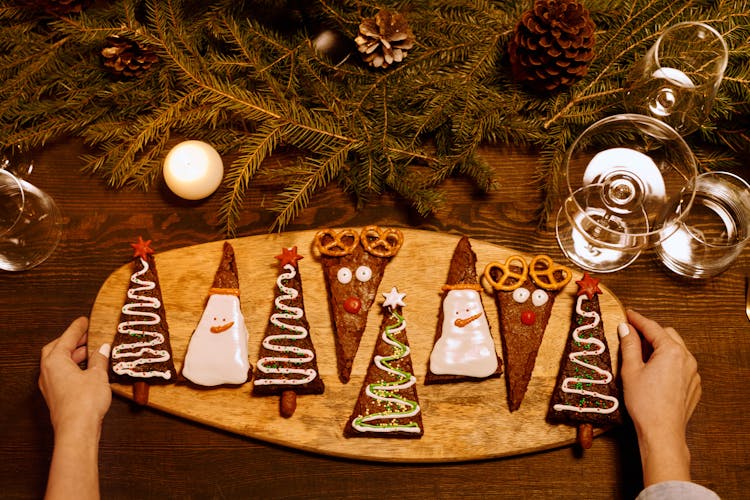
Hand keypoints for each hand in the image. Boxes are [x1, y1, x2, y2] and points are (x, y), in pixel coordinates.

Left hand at [39, 317, 111, 435]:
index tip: (84, 320)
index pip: (66, 338)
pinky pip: (63, 375)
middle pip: (57, 349)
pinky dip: (75, 368)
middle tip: (88, 335)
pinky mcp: (56, 396)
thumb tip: (103, 349)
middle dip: (73, 342)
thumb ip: (100, 359)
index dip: (77, 328)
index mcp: (54, 361)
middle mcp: (48, 372)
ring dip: (75, 356)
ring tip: (93, 352)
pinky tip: (89, 370)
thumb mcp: (97, 375)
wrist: (77, 430)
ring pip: (60, 363)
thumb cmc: (83, 403)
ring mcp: (50, 385)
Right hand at [618, 309, 700, 485]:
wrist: (661, 432)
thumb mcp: (630, 370)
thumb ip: (629, 345)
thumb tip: (626, 328)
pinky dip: (668, 362)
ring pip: (676, 350)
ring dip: (660, 347)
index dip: (638, 319)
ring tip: (642, 355)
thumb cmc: (645, 403)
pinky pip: (681, 365)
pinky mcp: (693, 385)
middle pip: (667, 335)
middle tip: (632, 335)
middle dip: (650, 333)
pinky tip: (654, 372)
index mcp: (671, 351)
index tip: (628, 314)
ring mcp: (693, 373)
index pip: (652, 327)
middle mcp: (686, 358)